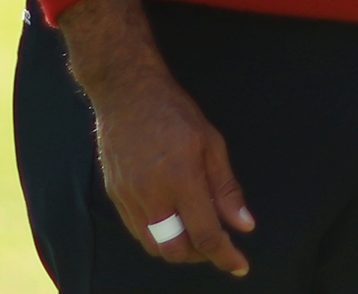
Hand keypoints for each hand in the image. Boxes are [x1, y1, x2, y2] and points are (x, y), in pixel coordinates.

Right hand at [59, 0, 256, 275]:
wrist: (126, 93)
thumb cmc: (174, 113)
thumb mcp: (212, 144)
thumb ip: (226, 189)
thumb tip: (243, 224)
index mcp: (181, 180)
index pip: (206, 234)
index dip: (225, 256)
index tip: (240, 265)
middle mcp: (151, 194)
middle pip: (175, 250)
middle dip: (199, 256)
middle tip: (217, 245)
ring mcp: (128, 197)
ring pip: (153, 245)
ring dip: (177, 247)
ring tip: (196, 232)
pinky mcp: (114, 195)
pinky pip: (137, 230)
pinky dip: (157, 235)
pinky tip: (172, 220)